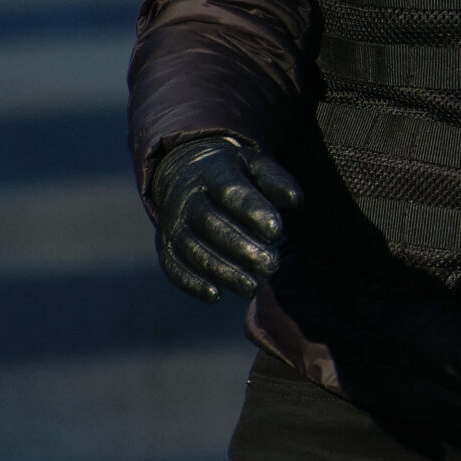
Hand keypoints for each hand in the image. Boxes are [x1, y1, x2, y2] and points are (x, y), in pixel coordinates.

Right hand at [149, 136, 296, 302]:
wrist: (181, 171)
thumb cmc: (231, 173)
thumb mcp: (254, 164)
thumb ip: (275, 179)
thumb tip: (296, 201)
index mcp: (211, 172)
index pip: (230, 191)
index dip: (252, 211)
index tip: (277, 231)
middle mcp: (186, 197)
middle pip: (209, 223)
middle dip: (241, 247)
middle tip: (272, 265)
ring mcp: (173, 222)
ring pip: (192, 249)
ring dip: (221, 270)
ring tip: (252, 286)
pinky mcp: (165, 245)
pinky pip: (173, 266)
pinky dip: (191, 283)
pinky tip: (216, 295)